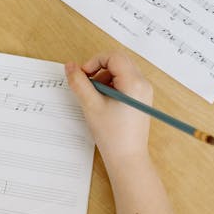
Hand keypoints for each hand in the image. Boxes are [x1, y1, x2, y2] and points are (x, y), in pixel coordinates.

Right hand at [64, 51, 153, 171]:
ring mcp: (143, 91)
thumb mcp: (91, 105)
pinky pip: (124, 82)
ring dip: (104, 77)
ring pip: (121, 71)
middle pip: (118, 61)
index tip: (83, 75)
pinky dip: (111, 86)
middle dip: (99, 69)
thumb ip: (79, 82)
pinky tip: (103, 101)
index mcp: (134, 83)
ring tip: (95, 96)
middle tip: (87, 84)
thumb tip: (70, 66)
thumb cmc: (112, 135)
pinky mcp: (140, 99)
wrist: (127, 157)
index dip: (94, 61)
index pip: (113, 56)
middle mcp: (143, 84)